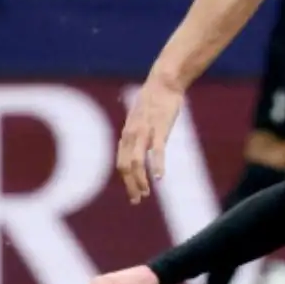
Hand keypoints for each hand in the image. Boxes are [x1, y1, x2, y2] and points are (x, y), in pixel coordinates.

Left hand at [118, 78, 182, 203]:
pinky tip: (160, 177)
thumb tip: (140, 148)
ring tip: (146, 193)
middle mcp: (131, 136)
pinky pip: (157, 150)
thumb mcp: (141, 120)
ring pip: (137, 162)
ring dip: (140, 180)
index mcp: (127, 135)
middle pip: (126, 167)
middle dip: (130, 186)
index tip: (135, 194)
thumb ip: (139, 136)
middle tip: (137, 200)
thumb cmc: (154, 102)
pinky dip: (157, 165)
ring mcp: (144, 132)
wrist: (163, 83)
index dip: (127, 181)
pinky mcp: (160, 128)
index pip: (122, 164)